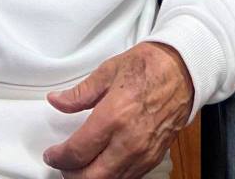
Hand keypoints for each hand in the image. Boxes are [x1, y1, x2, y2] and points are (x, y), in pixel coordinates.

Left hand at [43, 42, 193, 178]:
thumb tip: (57, 101)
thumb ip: (80, 93)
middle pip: (92, 177)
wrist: (182, 71)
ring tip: (80, 166)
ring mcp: (143, 153)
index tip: (51, 154)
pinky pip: (128, 178)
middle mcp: (129, 140)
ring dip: (91, 178)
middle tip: (62, 163)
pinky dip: (111, 176)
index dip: (58, 157)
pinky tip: (103, 164)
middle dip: (71, 174)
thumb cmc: (149, 66)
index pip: (78, 151)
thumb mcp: (108, 71)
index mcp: (114, 116)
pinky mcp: (154, 157)